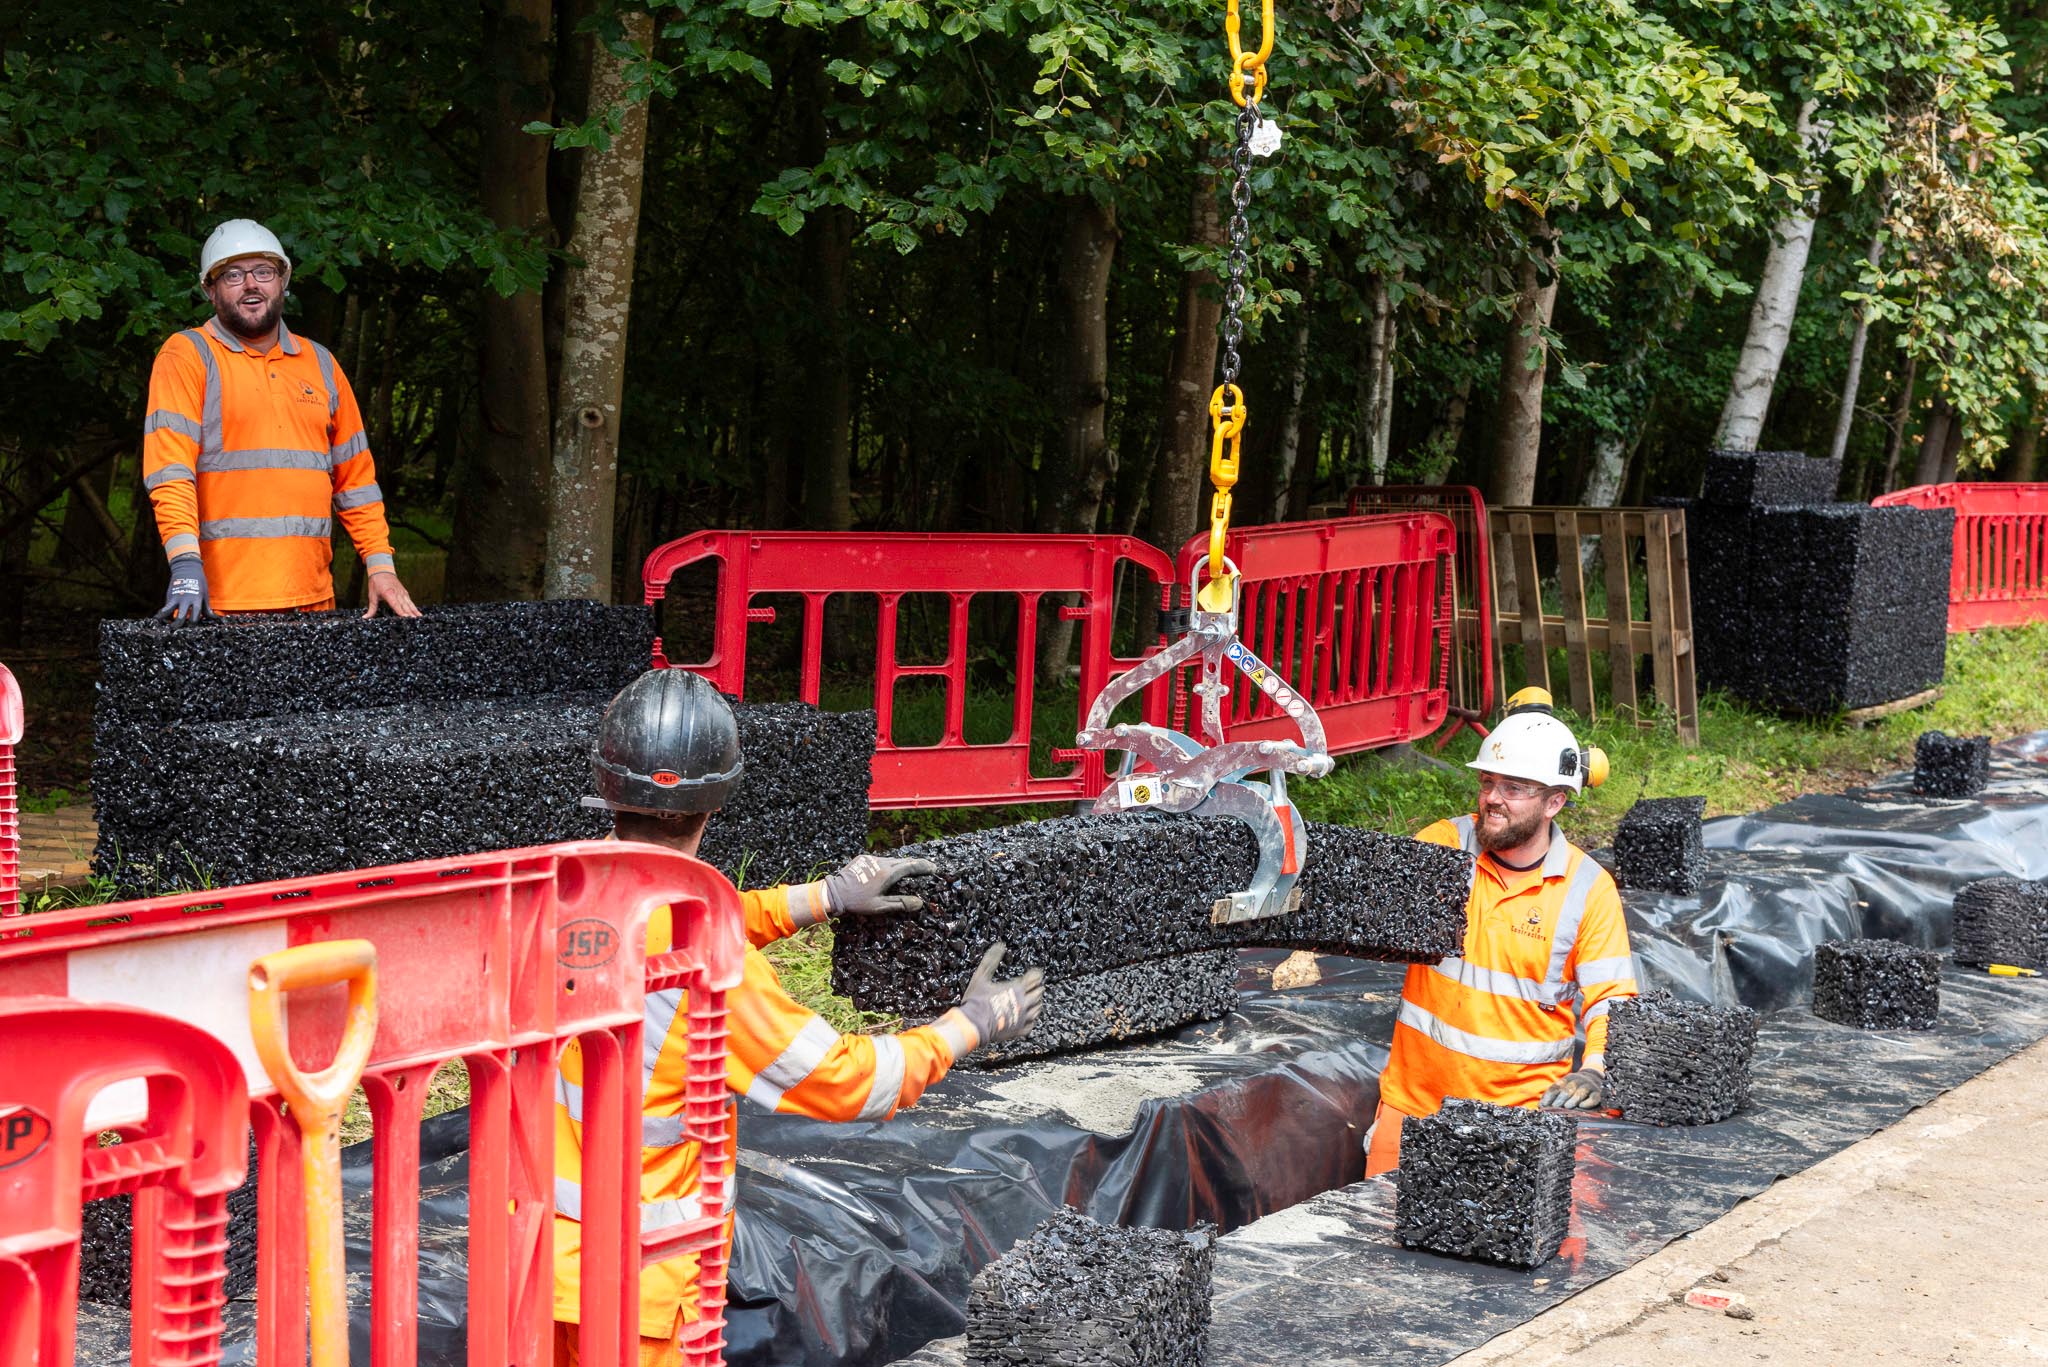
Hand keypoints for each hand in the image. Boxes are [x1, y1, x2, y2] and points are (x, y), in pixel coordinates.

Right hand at [154, 554, 211, 624]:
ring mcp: (176, 598)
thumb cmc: (199, 583)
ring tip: (164, 627)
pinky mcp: (169, 596)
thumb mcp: (205, 595)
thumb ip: (207, 608)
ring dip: (165, 620)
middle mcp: (185, 600)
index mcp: (196, 600)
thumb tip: (215, 619)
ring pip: (168, 612)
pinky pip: (165, 607)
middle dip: (178, 625)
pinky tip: (158, 619)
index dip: (193, 624)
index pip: (195, 616)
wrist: (187, 569)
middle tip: (176, 631)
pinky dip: (161, 614)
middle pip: (181, 617)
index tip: (191, 629)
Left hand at [365, 570, 420, 617]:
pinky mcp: (404, 593)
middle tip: (415, 622)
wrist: (382, 570)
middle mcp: (397, 593)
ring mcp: (402, 593)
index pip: (396, 605)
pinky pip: (410, 602)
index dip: (401, 612)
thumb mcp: (372, 595)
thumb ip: (371, 608)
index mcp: (389, 593)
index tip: (406, 618)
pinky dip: (414, 608)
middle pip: (405, 605)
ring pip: (409, 604)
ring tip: (420, 618)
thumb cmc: (376, 582)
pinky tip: (418, 614)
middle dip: (410, 614)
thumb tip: (365, 618)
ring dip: (415, 611)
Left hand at [821, 854, 936, 916]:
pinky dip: (888, 864)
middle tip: (926, 868)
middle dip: (916, 864)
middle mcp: (881, 862)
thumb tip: (920, 903)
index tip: (934, 868)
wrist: (834, 893)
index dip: (924, 866)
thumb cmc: (857, 902)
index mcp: (888, 873)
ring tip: (910, 869)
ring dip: (901, 864)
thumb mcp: (880, 906)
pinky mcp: (863, 859)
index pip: (911, 866)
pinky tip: (889, 870)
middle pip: (903, 860)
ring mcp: (871, 859)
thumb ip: (901, 903)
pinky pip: (880, 860)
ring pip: (892, 859)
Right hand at [953, 941, 1044, 1048]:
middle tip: (1035, 985)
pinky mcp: (1019, 1030)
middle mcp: (1023, 1003)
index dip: (1036, 974)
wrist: (974, 1024)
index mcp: (1017, 988)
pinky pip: (1031, 1025)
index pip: (1035, 978)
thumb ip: (991, 959)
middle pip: (1038, 993)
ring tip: (1034, 1000)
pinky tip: (1028, 1018)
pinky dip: (1031, 1020)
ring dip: (1037, 1003)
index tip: (1035, 973)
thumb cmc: (977, 1000)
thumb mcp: (981, 976)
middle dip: (1037, 988)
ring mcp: (1022, 1018)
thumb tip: (1000, 945)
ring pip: (1037, 1009)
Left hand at [1541, 1067, 1604, 1108]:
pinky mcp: (1598, 1094)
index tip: (1543, 1106)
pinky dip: (1587, 1103)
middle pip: (1567, 1090)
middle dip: (1560, 1099)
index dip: (1549, 1096)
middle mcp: (1578, 1081)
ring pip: (1579, 1093)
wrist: (1595, 1079)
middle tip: (1555, 1108)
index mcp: (1567, 1079)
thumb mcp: (1565, 1086)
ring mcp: (1588, 1087)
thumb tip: (1541, 1106)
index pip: (1556, 1087)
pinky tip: (1581, 1106)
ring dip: (1572, 1101)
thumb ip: (1554, 1094)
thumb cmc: (1576, 1087)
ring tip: (1567, 1107)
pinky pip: (1593, 1098)